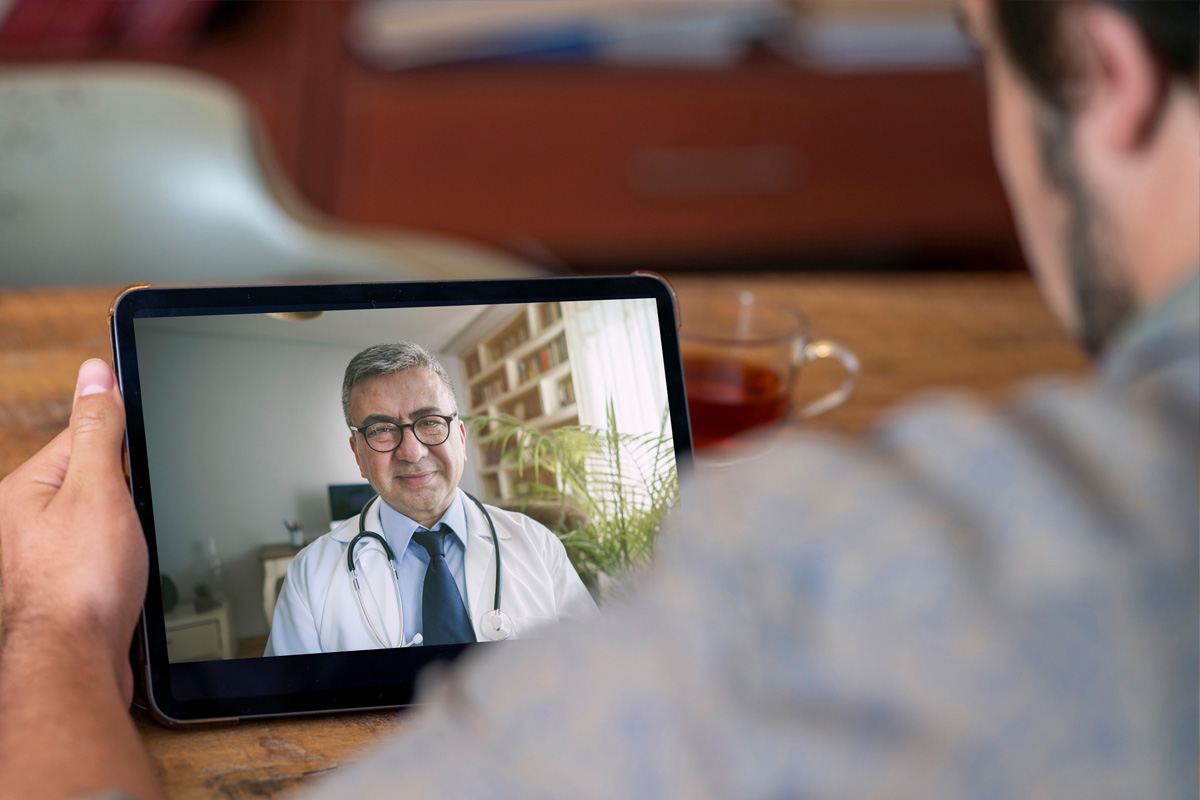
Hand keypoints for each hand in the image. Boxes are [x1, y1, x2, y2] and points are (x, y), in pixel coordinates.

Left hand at [0, 359, 147, 703]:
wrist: (75, 663)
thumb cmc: (81, 583)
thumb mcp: (99, 487)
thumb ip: (100, 428)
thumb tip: (95, 373)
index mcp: (22, 489)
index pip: (82, 438)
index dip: (122, 447)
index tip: (140, 468)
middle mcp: (21, 522)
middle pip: (93, 481)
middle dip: (126, 496)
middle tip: (132, 523)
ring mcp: (39, 559)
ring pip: (101, 522)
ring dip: (126, 533)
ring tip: (127, 555)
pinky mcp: (61, 588)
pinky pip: (102, 557)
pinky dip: (122, 563)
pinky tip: (126, 577)